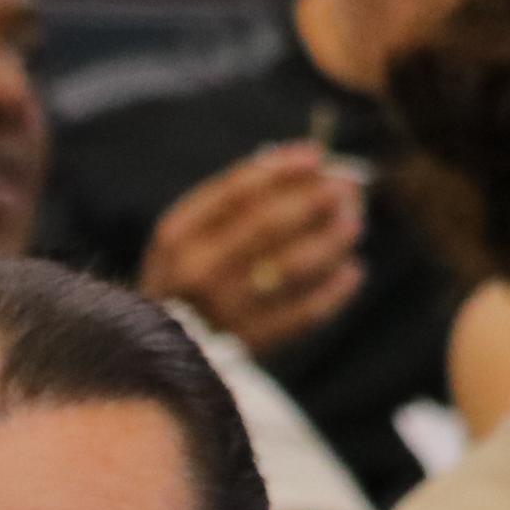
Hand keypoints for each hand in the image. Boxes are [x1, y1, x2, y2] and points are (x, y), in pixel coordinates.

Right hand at [138, 142, 367, 353]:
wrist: (156, 353)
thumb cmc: (184, 278)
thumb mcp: (187, 234)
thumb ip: (235, 198)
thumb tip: (309, 163)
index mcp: (177, 236)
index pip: (235, 190)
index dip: (282, 170)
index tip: (316, 156)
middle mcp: (196, 271)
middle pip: (268, 224)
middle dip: (314, 199)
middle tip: (348, 187)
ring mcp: (224, 310)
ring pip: (293, 266)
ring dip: (331, 240)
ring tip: (353, 224)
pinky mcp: (250, 343)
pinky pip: (306, 312)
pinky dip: (335, 290)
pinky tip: (350, 271)